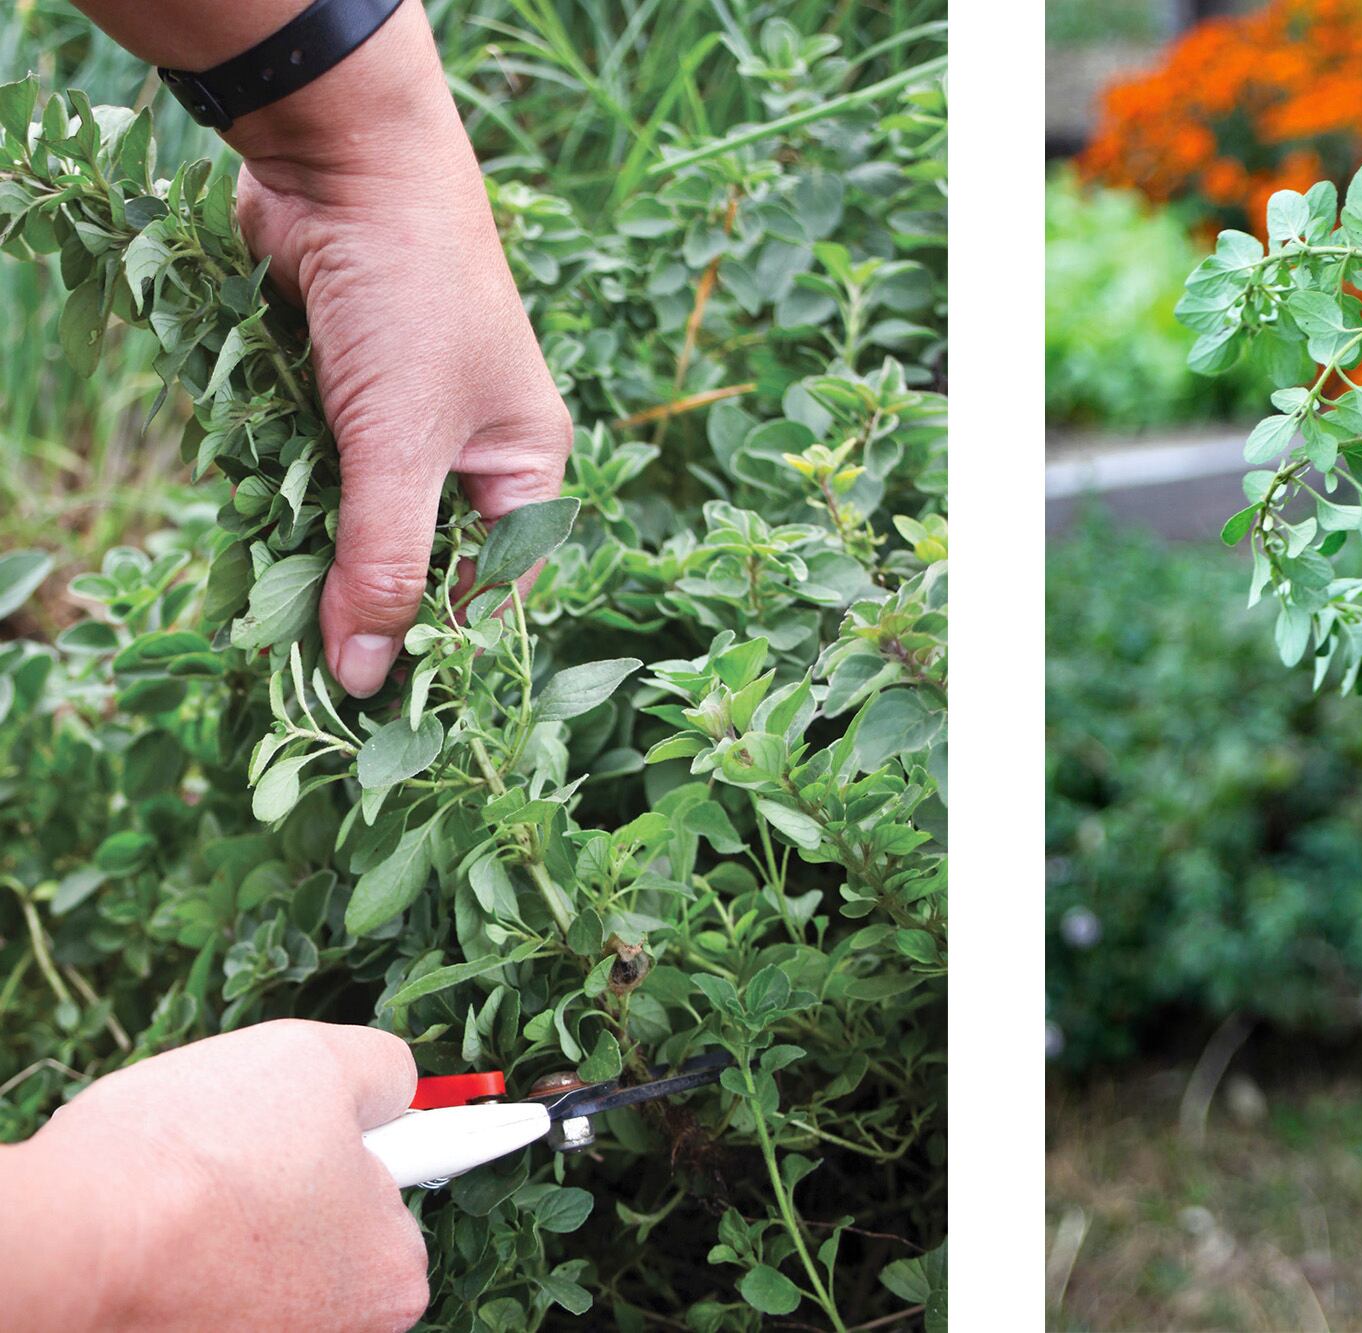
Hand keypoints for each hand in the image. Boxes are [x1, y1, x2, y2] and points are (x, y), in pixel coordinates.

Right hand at [3, 1021, 425, 1330]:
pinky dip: (183, 1255)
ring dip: (234, 1215)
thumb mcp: (321, 1063)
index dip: (361, 1141)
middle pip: (330, 1229)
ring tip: (191, 1184)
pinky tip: (155, 1226)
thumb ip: (382, 1071)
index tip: (327, 1140)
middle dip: (294, 1181)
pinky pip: (204, 1285)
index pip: (400, 1189)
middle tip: (244, 1148)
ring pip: (263, 1257)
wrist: (70, 1241)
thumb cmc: (202, 1154)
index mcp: (393, 1272)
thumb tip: (394, 1086)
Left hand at [222, 2, 571, 697]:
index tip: (383, 708)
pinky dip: (280, 489)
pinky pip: (310, 474)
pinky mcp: (336, 398)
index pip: (499, 588)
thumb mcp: (402, 445)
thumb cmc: (411, 300)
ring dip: (314, 544)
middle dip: (365, 601)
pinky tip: (256, 507)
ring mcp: (400, 425)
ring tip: (271, 588)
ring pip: (356, 522)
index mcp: (525, 467)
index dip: (446, 648)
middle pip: (422, 563)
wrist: (343, 163)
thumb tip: (362, 679)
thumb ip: (383, 561)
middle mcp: (470, 453)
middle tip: (306, 663)